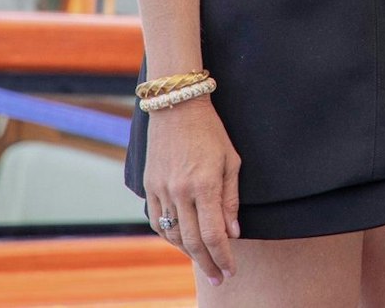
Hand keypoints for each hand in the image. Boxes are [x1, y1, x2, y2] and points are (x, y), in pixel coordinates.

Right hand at [143, 97, 240, 286]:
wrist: (177, 106)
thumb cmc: (211, 131)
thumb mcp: (231, 161)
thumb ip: (231, 199)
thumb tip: (234, 233)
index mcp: (204, 185)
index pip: (213, 234)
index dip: (223, 256)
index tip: (231, 270)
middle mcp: (180, 191)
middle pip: (192, 241)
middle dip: (208, 263)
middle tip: (220, 278)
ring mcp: (161, 190)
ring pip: (173, 235)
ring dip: (189, 253)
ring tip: (204, 262)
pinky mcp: (149, 186)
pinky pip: (157, 221)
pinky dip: (169, 236)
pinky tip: (181, 242)